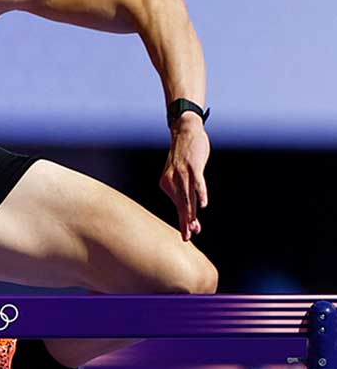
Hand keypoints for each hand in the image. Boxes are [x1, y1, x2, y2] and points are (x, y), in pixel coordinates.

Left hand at [159, 114, 209, 241]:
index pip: (177, 206)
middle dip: (184, 222)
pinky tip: (203, 205)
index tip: (188, 235)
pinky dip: (200, 194)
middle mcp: (171, 180)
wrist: (184, 131)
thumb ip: (185, 191)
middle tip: (187, 237)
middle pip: (180, 205)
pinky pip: (197, 183)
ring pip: (187, 197)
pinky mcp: (193, 166)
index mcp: (166, 183)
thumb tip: (193, 210)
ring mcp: (182, 173)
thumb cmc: (184, 155)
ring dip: (191, 213)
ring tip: (195, 227)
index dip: (184, 221)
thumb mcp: (180, 174)